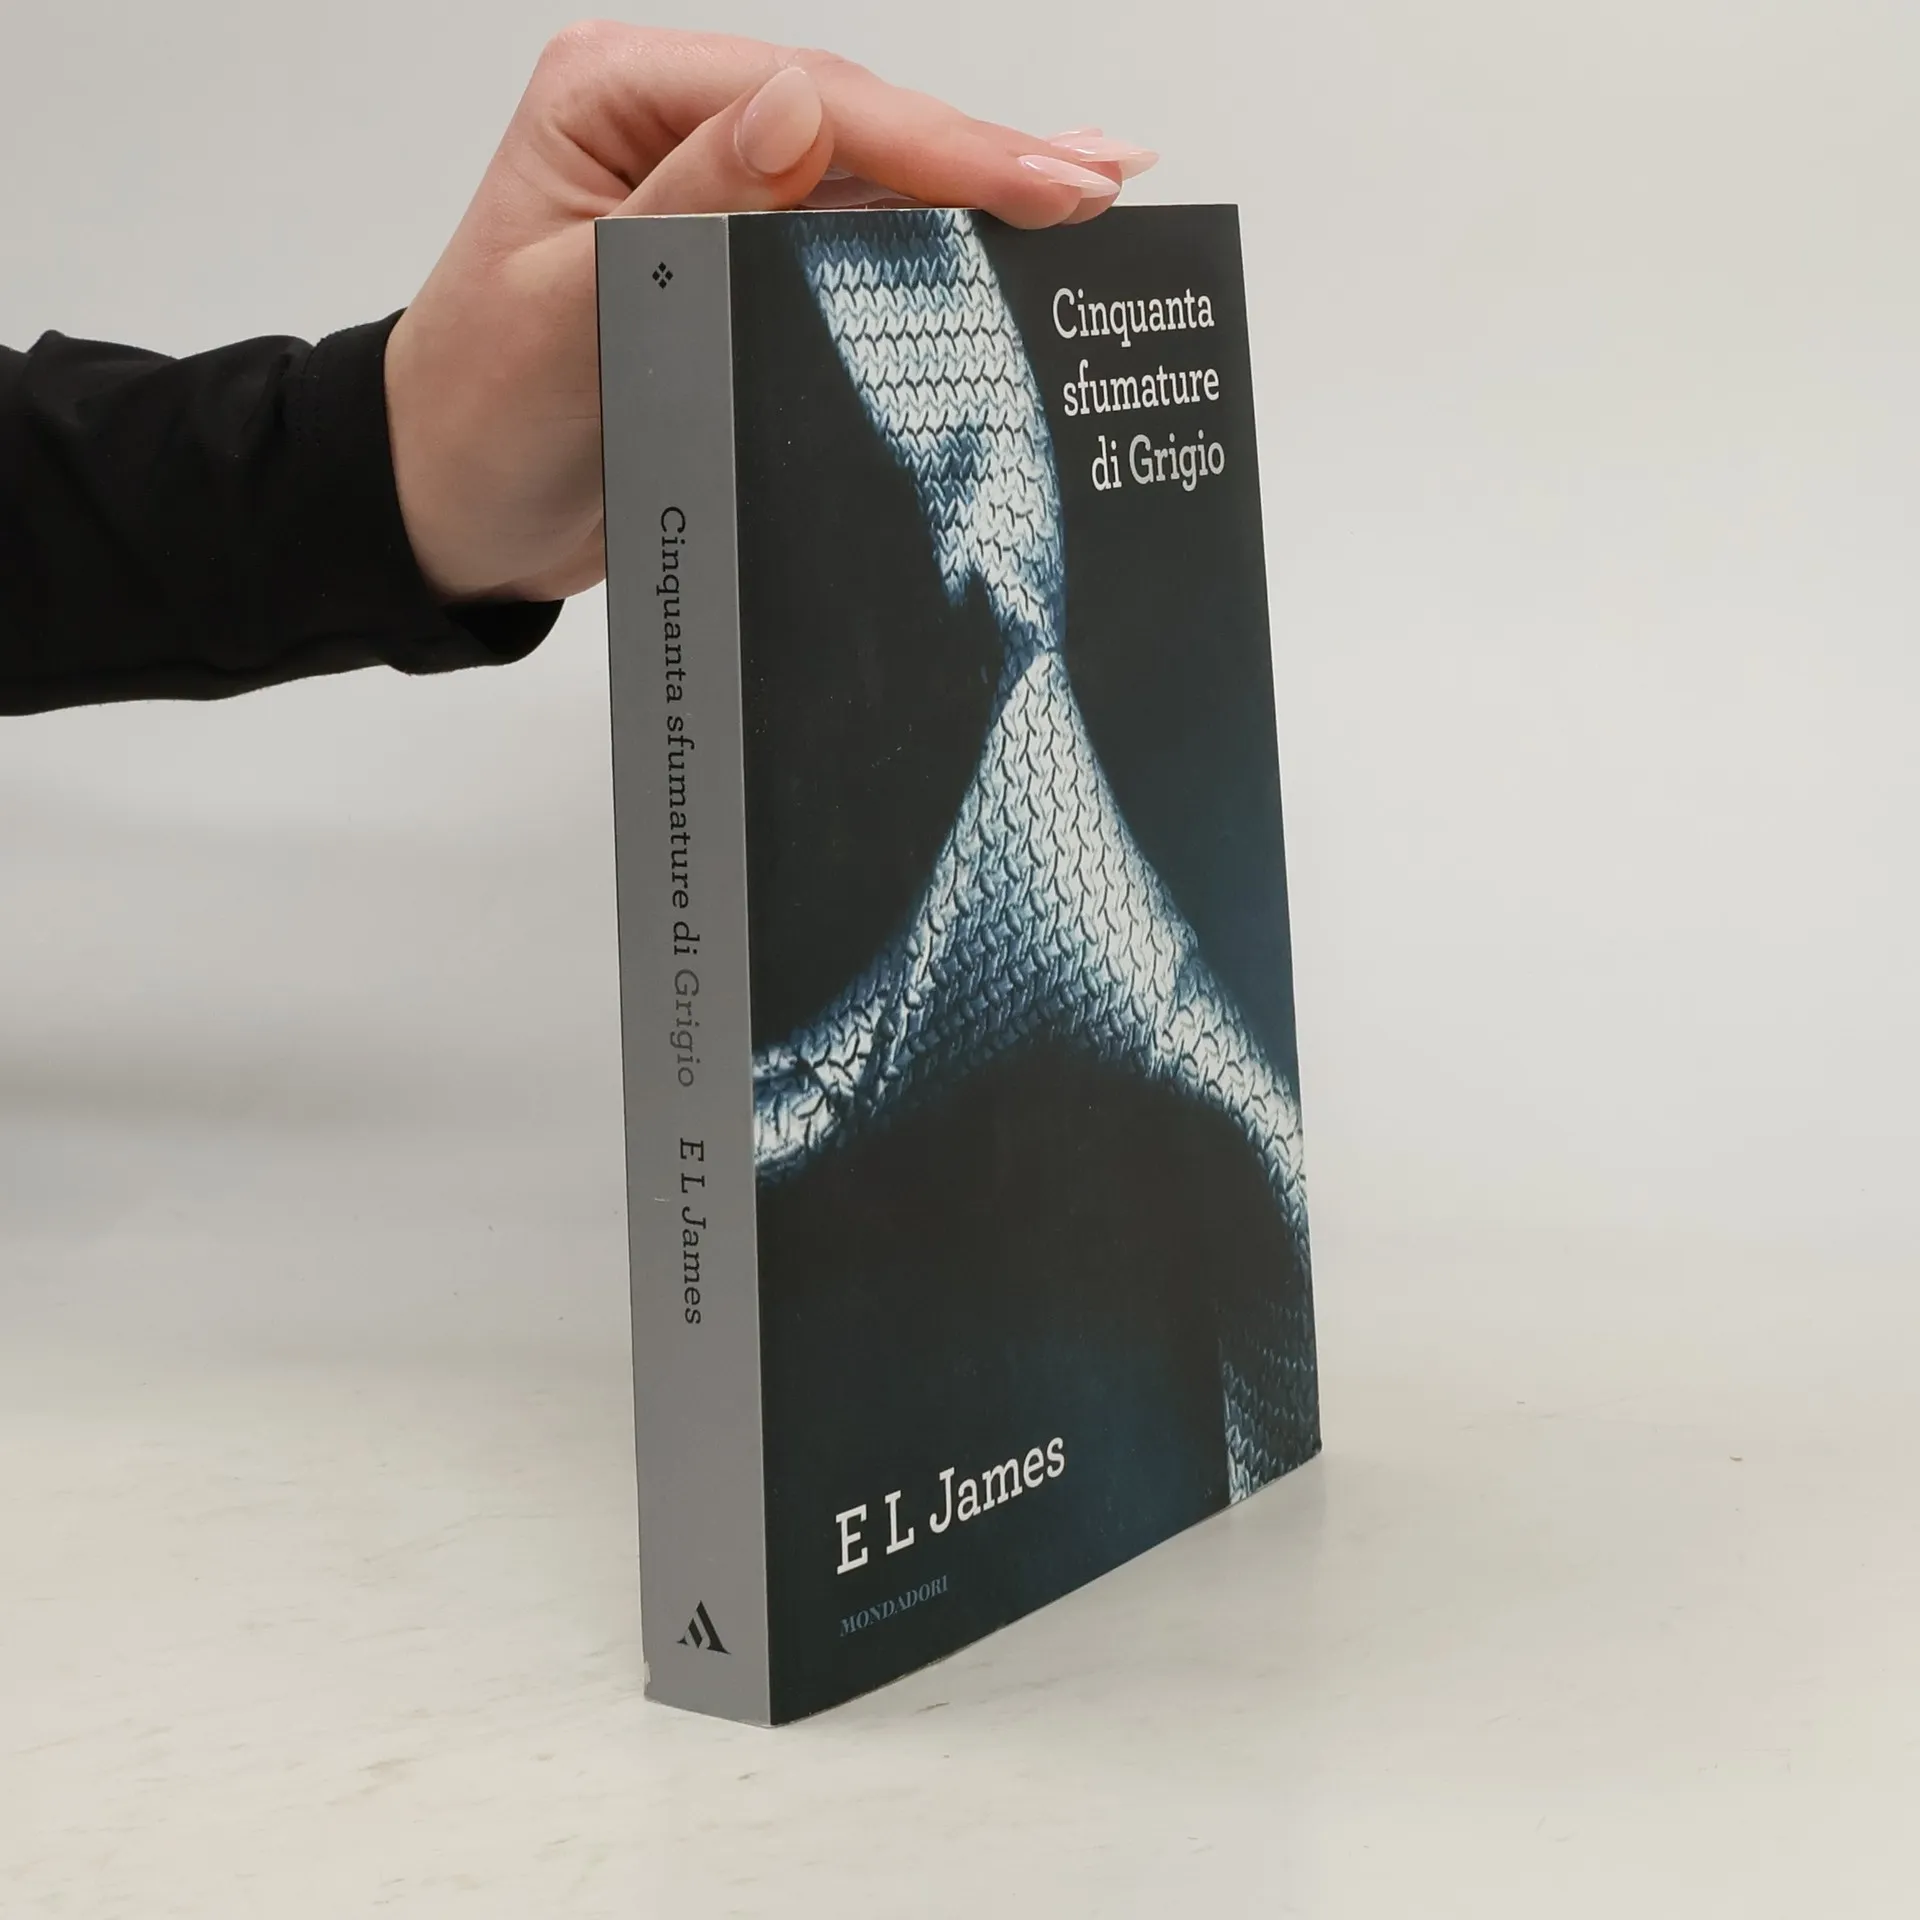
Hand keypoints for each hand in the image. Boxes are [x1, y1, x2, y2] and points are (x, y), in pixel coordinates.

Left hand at [383, 24, 1155, 603]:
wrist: (452, 509)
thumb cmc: (483, 411)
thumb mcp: (571, 308)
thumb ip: (688, 209)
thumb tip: (799, 113)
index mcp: (620, 99)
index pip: (812, 106)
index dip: (940, 144)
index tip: (1050, 181)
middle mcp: (673, 131)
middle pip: (860, 130)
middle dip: (983, 159)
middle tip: (1106, 182)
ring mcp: (712, 198)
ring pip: (870, 183)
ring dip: (978, 194)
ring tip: (1094, 192)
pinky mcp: (737, 270)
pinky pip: (852, 248)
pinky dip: (936, 248)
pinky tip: (1007, 241)